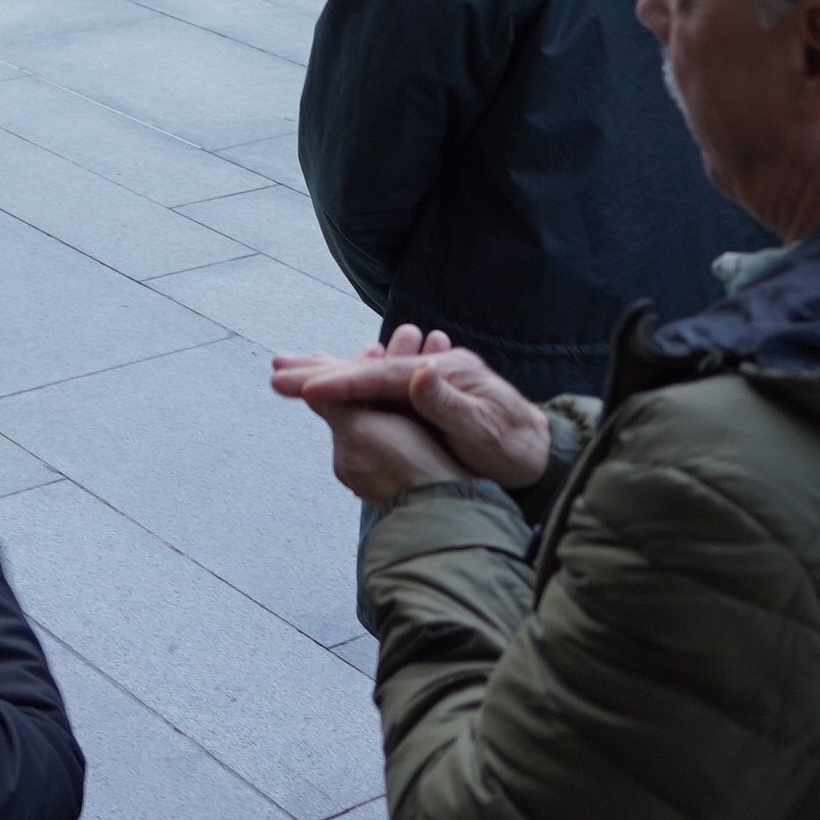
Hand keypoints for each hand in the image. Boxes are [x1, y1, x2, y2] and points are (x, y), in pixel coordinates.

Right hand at [269, 329, 552, 487]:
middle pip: (367, 368)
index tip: (307, 388)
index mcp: (443, 375)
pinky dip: (347, 381)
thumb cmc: (516, 449)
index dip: (344, 382)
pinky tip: (327, 380)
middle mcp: (430, 370)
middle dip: (320, 369)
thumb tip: (419, 371)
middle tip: (275, 370)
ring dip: (326, 370)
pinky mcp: (425, 392)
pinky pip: (376, 384)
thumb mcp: (487, 431)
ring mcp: (427, 379)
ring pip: (367, 374)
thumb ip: (451, 404)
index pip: (382, 377)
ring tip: (285, 367)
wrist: (544, 452)